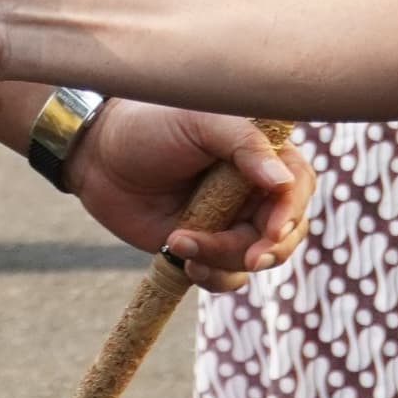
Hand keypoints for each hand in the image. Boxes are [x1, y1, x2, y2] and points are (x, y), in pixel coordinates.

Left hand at [65, 103, 312, 291]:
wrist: (98, 156)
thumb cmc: (150, 125)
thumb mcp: (199, 121)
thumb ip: (244, 145)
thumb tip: (283, 180)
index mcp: (261, 153)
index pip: (298, 184)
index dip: (291, 210)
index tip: (271, 230)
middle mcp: (253, 189)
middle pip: (287, 230)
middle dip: (268, 248)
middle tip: (247, 257)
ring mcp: (231, 221)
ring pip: (256, 257)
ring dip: (225, 260)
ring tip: (180, 241)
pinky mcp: (206, 246)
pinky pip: (226, 275)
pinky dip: (211, 276)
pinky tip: (183, 259)